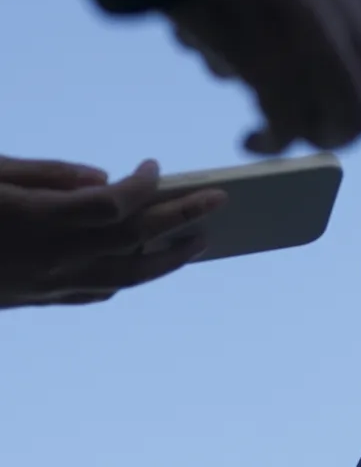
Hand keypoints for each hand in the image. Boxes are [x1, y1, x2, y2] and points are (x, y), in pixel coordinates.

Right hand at [0, 156, 224, 308]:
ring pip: (123, 277)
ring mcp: (43, 285)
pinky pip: (94, 293)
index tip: (154, 168)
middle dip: (181, 216)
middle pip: (132, 238)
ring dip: (168, 259)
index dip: (140, 186)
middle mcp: (48, 257)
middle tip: (218, 199)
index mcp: (35, 219)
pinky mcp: (33, 300)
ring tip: (199, 241)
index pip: (111, 205)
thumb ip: (46, 173)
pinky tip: (140, 262)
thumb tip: (103, 178)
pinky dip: (126, 276)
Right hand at [168, 0, 360, 152]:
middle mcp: (347, 21)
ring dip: (314, 137)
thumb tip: (340, 59)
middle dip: (357, 127)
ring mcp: (314, 43)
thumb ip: (328, 5)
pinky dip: (274, 144)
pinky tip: (250, 139)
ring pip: (347, 122)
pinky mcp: (275, 66)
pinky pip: (292, 131)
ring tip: (275, 131)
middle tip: (317, 130)